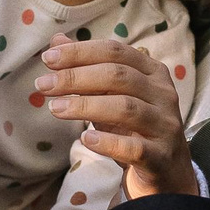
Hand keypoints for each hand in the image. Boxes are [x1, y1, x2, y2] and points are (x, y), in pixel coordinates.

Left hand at [35, 41, 200, 199]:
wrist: (167, 168)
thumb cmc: (133, 125)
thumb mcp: (111, 94)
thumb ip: (87, 68)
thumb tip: (56, 41)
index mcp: (152, 71)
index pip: (115, 51)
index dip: (80, 52)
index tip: (47, 58)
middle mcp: (163, 93)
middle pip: (118, 76)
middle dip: (76, 77)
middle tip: (43, 85)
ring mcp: (165, 124)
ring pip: (125, 108)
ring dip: (85, 106)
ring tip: (55, 109)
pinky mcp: (161, 155)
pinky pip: (133, 147)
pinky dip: (107, 142)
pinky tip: (85, 139)